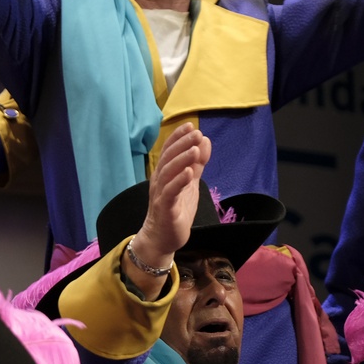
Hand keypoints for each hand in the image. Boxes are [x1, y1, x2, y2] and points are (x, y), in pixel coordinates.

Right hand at [133, 123, 211, 269]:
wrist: (162, 238)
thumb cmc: (175, 210)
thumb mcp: (190, 184)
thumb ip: (196, 164)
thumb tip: (204, 142)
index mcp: (164, 173)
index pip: (168, 150)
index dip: (178, 137)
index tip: (190, 125)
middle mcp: (159, 180)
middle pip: (168, 157)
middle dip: (181, 144)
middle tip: (195, 133)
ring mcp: (160, 193)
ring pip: (168, 172)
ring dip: (181, 159)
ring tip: (194, 149)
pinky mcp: (165, 207)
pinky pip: (170, 192)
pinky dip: (178, 181)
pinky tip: (188, 173)